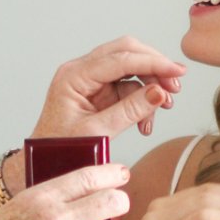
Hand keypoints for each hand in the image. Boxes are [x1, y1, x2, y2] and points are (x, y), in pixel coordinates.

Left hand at [31, 37, 185, 141]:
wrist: (42, 165)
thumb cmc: (60, 150)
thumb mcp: (97, 133)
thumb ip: (129, 111)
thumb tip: (159, 92)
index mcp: (74, 76)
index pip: (119, 58)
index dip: (152, 62)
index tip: (177, 71)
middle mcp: (81, 71)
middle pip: (126, 53)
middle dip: (154, 68)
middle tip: (175, 88)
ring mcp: (90, 80)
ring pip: (130, 69)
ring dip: (150, 86)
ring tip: (165, 107)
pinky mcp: (98, 92)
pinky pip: (127, 87)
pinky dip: (141, 101)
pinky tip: (146, 122)